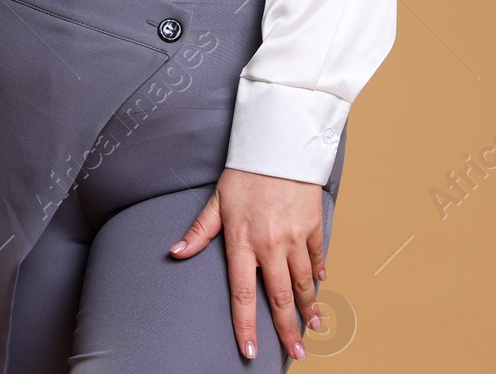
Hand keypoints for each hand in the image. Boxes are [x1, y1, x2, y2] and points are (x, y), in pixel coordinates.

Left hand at [169, 166, 326, 361]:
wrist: (278, 144)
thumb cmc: (245, 172)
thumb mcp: (217, 201)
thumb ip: (199, 231)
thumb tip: (175, 252)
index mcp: (243, 241)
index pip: (243, 294)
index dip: (246, 326)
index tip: (251, 351)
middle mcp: (270, 245)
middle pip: (279, 297)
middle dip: (287, 330)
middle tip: (295, 353)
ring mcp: (294, 237)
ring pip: (303, 282)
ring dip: (309, 308)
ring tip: (314, 327)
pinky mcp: (312, 225)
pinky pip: (316, 256)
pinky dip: (319, 272)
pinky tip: (321, 285)